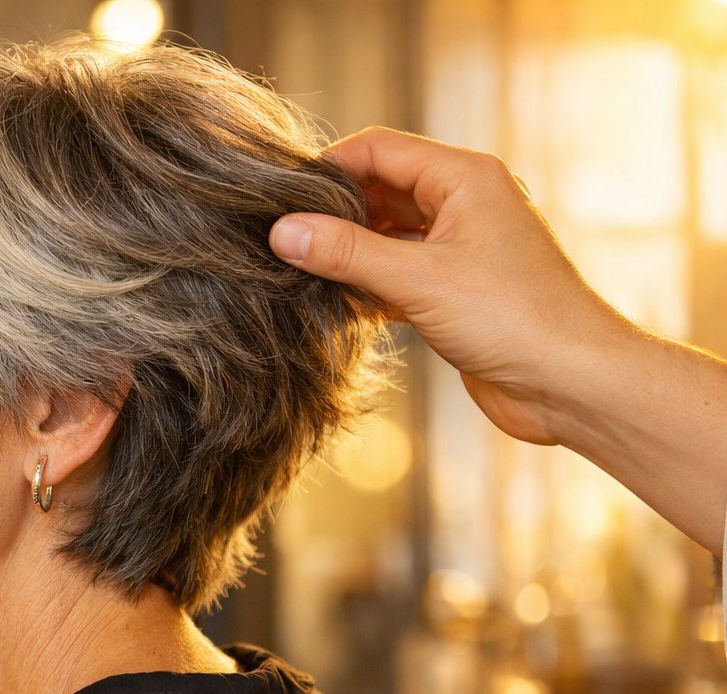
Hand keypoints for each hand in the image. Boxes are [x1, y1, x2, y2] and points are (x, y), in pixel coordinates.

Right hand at [268, 127, 619, 446]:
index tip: (282, 198)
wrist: (571, 384)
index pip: (379, 150)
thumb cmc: (514, 319)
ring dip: (348, 253)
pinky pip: (397, 272)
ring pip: (387, 234)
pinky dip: (367, 284)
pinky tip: (337, 304)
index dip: (329, 168)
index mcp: (465, 179)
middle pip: (380, 190)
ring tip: (301, 272)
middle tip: (284, 240)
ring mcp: (461, 248)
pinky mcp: (455, 290)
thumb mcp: (419, 280)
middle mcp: (464, 204)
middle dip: (334, 213)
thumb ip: (347, 253)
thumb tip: (283, 231)